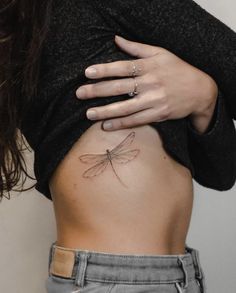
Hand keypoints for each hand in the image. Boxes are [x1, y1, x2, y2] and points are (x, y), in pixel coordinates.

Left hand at [76, 35, 217, 130]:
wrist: (200, 90)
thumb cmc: (178, 69)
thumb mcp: (160, 53)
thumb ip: (137, 48)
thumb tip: (116, 39)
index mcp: (149, 66)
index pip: (122, 68)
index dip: (104, 70)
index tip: (87, 73)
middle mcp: (150, 83)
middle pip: (119, 88)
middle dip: (97, 91)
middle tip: (79, 94)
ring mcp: (154, 100)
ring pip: (125, 107)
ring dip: (105, 111)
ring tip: (88, 114)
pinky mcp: (158, 114)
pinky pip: (136, 120)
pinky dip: (120, 123)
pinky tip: (106, 126)